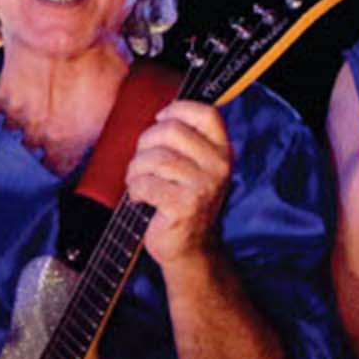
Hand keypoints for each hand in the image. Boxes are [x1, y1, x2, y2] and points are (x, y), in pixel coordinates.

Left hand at [125, 101, 232, 268]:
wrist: (190, 249)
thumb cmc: (183, 200)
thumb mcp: (194, 167)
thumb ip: (186, 141)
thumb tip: (161, 114)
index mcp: (223, 152)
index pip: (206, 114)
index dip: (178, 109)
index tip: (160, 120)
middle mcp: (218, 167)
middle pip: (171, 131)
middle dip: (145, 143)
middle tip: (141, 162)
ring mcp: (203, 187)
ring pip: (154, 158)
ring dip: (136, 170)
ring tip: (137, 182)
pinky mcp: (184, 206)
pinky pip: (146, 183)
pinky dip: (134, 189)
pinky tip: (139, 198)